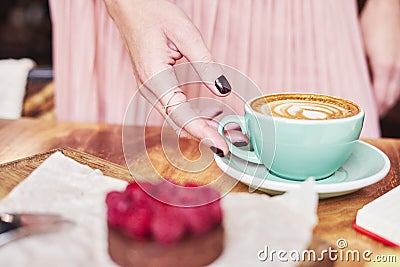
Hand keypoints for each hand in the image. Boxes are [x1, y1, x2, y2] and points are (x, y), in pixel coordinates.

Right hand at [104, 0, 230, 154]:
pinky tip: (208, 117)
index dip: (202, 132)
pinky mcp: (154, 85)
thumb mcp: (186, 35)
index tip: (220, 145)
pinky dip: (191, 116)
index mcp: (154, 78)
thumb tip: (224, 90)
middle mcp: (148, 88)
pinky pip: (173, 107)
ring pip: (175, 117)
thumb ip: (206, 65)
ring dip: (198, 127)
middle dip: (203, 135)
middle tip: (228, 142)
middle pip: (178, 122)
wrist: (130, 6)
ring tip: (222, 132)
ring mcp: (149, 88)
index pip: (181, 115)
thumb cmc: (154, 14)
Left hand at [360, 0, 399, 116]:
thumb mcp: (357, 50)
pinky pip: (396, 85)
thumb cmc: (370, 25)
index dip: (371, 112)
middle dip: (376, 111)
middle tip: (362, 118)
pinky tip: (377, 94)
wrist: (386, 8)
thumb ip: (355, 69)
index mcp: (384, 68)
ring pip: (394, 95)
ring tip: (369, 110)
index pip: (380, 100)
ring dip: (383, 104)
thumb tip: (346, 85)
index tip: (360, 120)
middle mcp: (395, 69)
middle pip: (389, 101)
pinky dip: (388, 94)